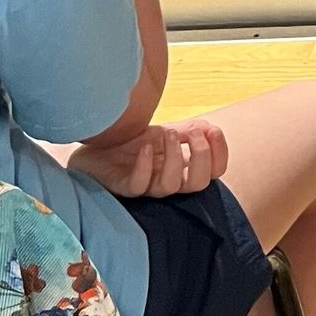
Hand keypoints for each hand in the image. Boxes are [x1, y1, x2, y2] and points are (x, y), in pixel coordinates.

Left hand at [68, 119, 227, 198]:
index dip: (219, 154)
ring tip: (169, 134)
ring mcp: (146, 185)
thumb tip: (212, 129)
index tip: (212, 131)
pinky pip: (138, 186)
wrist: (96, 144)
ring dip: (174, 158)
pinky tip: (145, 147)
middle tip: (193, 134)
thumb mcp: (166, 131)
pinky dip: (145, 167)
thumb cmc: (132, 142)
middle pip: (198, 184)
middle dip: (201, 157)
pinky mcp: (123, 186)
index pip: (214, 173)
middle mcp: (167, 180)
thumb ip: (191, 131)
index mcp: (182, 169)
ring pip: (169, 187)